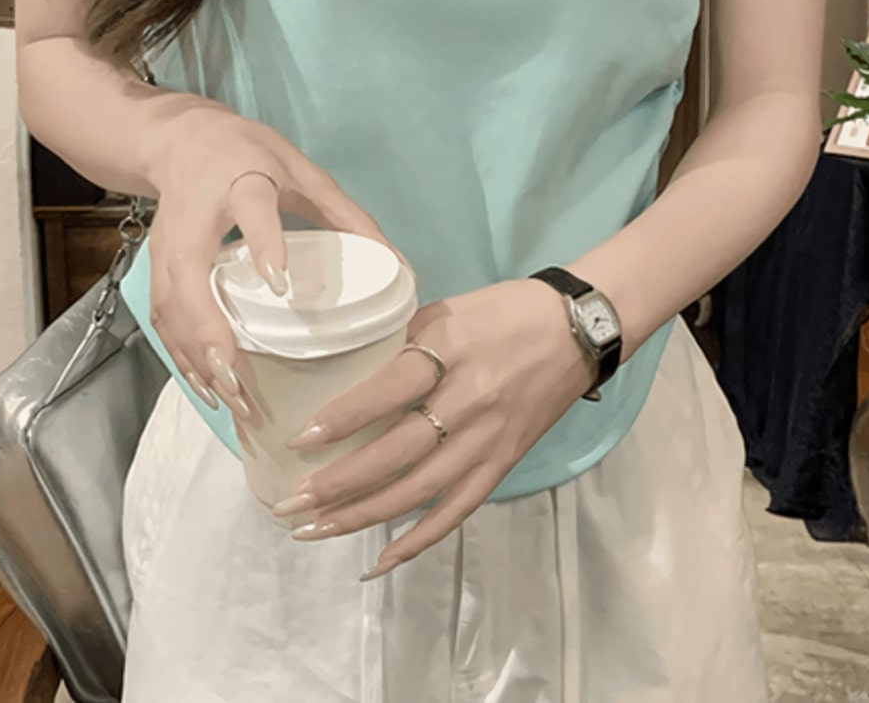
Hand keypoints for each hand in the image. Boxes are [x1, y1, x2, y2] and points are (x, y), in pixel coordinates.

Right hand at [144, 104, 386, 418]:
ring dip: (195, 355)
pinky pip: (162, 318)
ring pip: (169, 305)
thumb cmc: (248, 152)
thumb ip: (346, 214)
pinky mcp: (155, 266)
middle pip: (190, 274)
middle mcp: (195, 215)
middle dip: (210, 330)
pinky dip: (181, 356)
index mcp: (240, 179)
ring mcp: (166, 244)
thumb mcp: (303, 171)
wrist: (179, 138)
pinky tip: (208, 387)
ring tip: (229, 399)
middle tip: (239, 378)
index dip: (264, 245)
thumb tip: (397, 264)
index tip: (280, 285)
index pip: (251, 208)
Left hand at [270, 278, 595, 577]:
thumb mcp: (448, 308)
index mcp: (451, 349)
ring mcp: (488, 438)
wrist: (579, 330)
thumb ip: (402, 338)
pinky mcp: (504, 463)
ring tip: (314, 531)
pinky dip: (418, 539)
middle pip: (397, 452)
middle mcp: (469, 399)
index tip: (299, 441)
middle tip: (289, 503)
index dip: (343, 418)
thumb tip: (349, 367)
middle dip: (338, 484)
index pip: (389, 390)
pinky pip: (457, 510)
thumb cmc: (507, 310)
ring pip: (419, 490)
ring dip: (363, 516)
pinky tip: (379, 561)